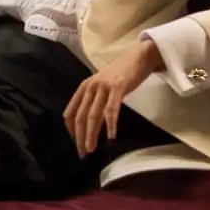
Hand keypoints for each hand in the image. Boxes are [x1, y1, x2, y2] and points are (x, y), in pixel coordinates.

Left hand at [64, 39, 163, 157]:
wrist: (139, 57)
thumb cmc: (121, 74)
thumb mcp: (102, 86)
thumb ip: (95, 102)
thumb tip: (90, 125)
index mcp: (84, 87)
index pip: (70, 112)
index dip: (71, 130)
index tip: (76, 143)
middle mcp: (90, 87)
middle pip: (80, 117)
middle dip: (79, 137)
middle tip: (83, 153)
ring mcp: (104, 86)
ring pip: (93, 115)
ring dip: (91, 134)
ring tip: (92, 148)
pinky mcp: (118, 87)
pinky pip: (111, 109)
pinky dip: (110, 124)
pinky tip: (111, 136)